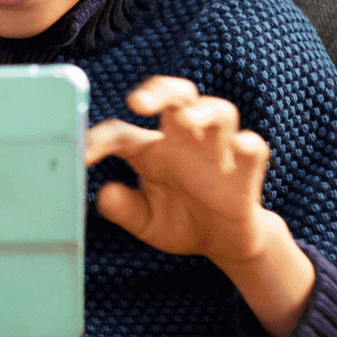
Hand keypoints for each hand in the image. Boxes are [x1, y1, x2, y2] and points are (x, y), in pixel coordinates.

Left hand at [84, 76, 275, 263]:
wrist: (223, 245)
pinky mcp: (245, 172)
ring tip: (189, 120)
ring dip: (205, 111)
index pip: (122, 133)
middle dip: (160, 91)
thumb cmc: (180, 222)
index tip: (83, 155)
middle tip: (137, 103)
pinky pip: (253, 148)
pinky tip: (239, 147)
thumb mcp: (146, 222)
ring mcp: (217, 153)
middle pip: (178, 96)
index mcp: (152, 149)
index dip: (100, 141)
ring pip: (219, 111)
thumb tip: (103, 194)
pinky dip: (248, 144)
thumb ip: (125, 209)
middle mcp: (184, 141)